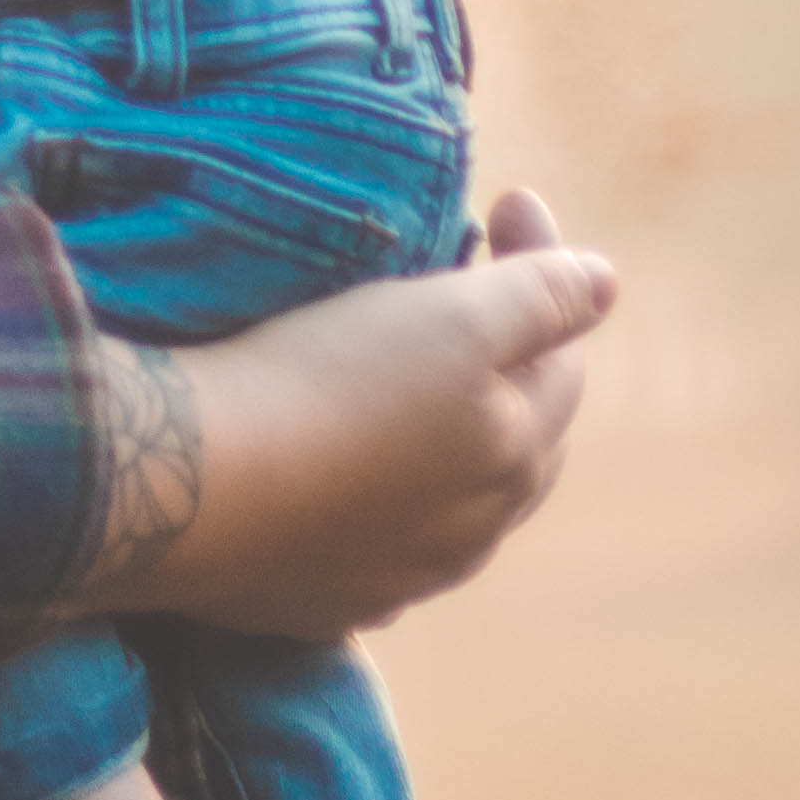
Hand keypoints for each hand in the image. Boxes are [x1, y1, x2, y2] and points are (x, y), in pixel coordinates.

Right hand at [87, 193, 616, 640]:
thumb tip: (606, 282)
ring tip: (406, 382)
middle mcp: (471, 534)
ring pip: (448, 503)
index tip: (505, 197)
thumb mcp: (448, 317)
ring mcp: (396, 578)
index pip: (564, 362)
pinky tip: (343, 474)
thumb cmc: (328, 381)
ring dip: (444, 442)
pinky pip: (372, 546)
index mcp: (514, 458)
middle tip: (467, 291)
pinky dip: (377, 500)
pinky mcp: (321, 603)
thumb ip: (539, 297)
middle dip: (510, 366)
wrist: (194, 487)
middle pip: (518, 441)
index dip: (547, 274)